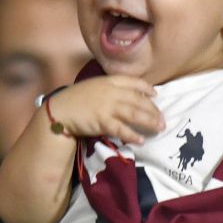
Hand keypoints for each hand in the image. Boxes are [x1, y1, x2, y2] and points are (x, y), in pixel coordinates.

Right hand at [47, 76, 163, 144]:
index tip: (155, 95)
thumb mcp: (93, 86)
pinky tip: (141, 140)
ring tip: (159, 128)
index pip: (133, 82)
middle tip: (162, 119)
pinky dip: (133, 135)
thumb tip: (127, 96)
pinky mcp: (103, 122)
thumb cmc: (74, 99)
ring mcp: (108, 107)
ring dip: (149, 122)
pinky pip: (122, 129)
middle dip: (153, 110)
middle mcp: (111, 92)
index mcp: (109, 81)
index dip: (146, 88)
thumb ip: (109, 89)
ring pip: (135, 114)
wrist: (60, 110)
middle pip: (138, 100)